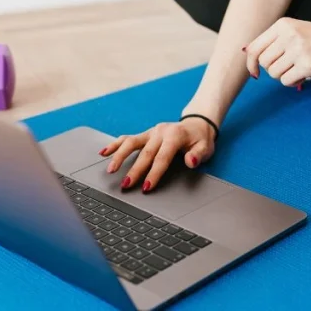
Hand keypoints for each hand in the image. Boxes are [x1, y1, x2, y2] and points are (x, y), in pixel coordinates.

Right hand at [99, 118, 215, 192]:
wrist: (196, 124)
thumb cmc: (200, 139)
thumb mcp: (206, 148)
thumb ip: (198, 155)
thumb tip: (191, 161)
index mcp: (174, 136)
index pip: (162, 157)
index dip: (154, 173)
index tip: (147, 187)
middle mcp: (160, 132)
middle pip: (144, 153)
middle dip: (134, 170)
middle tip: (126, 185)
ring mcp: (151, 132)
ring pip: (131, 143)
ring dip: (119, 156)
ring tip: (110, 170)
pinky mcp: (145, 134)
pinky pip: (127, 138)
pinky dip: (115, 145)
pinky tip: (104, 152)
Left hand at [244, 17, 310, 85]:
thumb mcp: (297, 31)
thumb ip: (275, 40)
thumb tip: (246, 53)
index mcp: (283, 25)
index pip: (254, 47)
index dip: (250, 63)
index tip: (255, 73)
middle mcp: (288, 35)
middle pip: (263, 63)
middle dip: (273, 70)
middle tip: (289, 67)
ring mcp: (298, 49)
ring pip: (273, 73)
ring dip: (285, 76)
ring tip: (300, 69)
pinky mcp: (308, 65)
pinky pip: (286, 81)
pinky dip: (294, 82)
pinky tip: (306, 74)